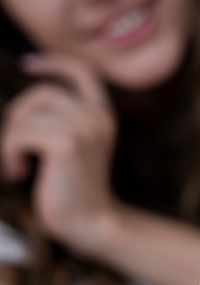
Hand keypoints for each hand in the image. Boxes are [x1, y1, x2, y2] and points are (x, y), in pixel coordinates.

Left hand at [1, 53, 117, 251]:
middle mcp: (97, 116)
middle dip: (18, 117)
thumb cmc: (76, 190)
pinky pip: (20, 135)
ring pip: (26, 116)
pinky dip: (10, 154)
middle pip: (42, 92)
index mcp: (103, 115)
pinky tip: (19, 174)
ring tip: (17, 166)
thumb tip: (23, 106)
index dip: (55, 63)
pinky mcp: (66, 143)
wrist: (91, 222)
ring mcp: (84, 127)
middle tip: (14, 147)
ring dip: (11, 142)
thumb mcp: (75, 147)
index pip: (83, 72)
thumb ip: (63, 121)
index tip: (28, 63)